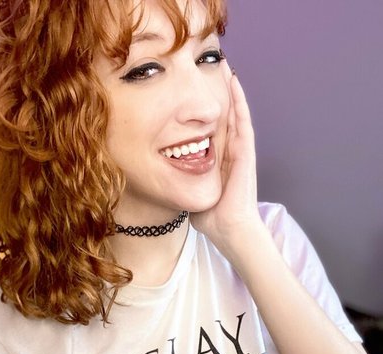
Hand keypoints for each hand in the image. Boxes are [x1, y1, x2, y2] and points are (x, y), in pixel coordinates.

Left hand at [191, 64, 261, 255]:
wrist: (229, 230)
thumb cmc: (212, 218)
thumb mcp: (191, 193)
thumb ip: (182, 183)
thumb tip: (165, 179)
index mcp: (218, 160)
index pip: (212, 128)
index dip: (206, 109)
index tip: (197, 90)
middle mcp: (230, 151)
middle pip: (224, 114)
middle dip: (219, 92)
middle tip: (213, 66)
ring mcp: (239, 151)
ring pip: (235, 113)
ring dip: (230, 89)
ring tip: (225, 65)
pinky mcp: (245, 153)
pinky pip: (242, 122)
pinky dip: (239, 102)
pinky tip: (234, 83)